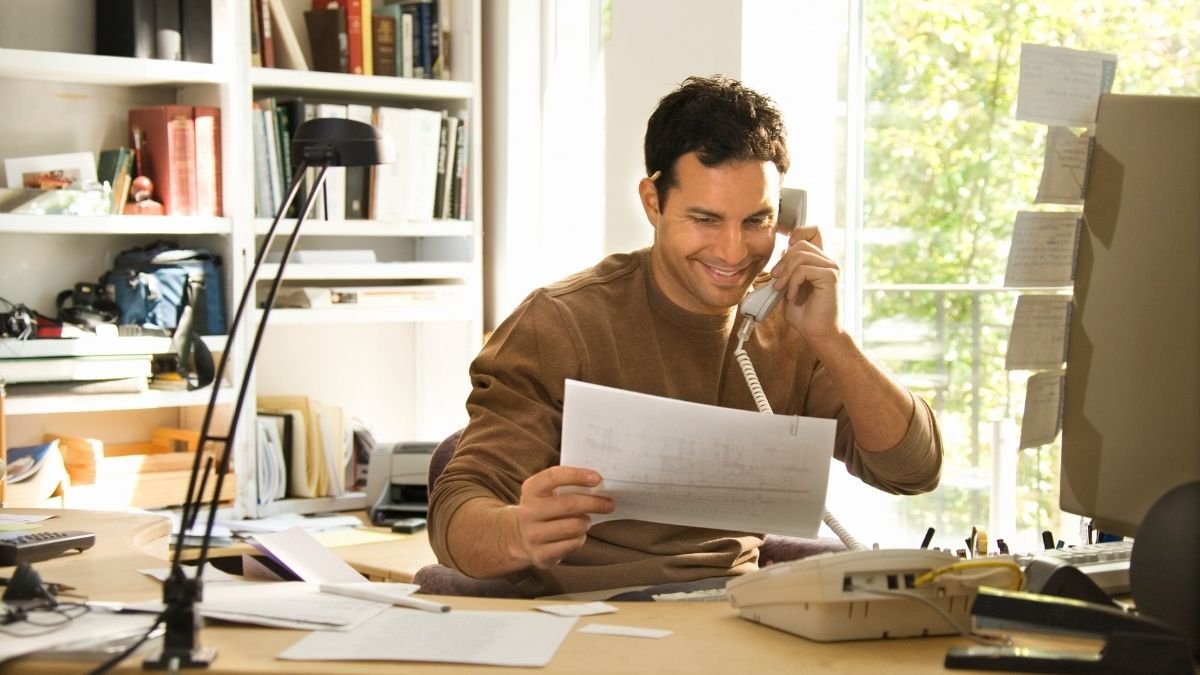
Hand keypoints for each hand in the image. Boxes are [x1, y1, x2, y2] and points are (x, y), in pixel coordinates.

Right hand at [513, 465, 613, 568]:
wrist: (519, 537)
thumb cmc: (543, 509)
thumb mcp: (545, 492)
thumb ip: (567, 485)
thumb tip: (598, 483)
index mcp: (531, 489)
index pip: (554, 477)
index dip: (577, 475)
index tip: (597, 478)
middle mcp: (528, 512)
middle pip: (569, 504)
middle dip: (595, 503)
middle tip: (609, 504)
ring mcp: (533, 535)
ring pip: (574, 526)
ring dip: (586, 522)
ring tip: (586, 521)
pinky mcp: (541, 555)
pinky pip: (572, 544)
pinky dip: (580, 538)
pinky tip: (576, 535)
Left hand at [770, 225, 841, 341]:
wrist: (816, 333)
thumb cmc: (804, 313)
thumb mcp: (788, 287)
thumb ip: (787, 269)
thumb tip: (783, 251)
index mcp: (818, 261)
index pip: (814, 231)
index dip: (799, 232)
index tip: (786, 249)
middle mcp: (827, 261)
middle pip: (800, 244)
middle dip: (782, 262)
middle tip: (776, 281)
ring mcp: (831, 268)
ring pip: (800, 255)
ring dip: (785, 274)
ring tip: (782, 290)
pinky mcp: (830, 277)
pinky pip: (804, 270)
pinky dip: (793, 283)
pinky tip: (792, 296)